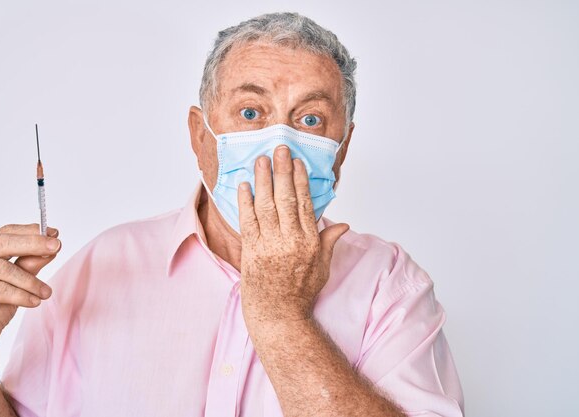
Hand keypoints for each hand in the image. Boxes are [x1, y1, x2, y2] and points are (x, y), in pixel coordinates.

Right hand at [0, 224, 60, 362]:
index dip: (31, 231)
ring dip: (30, 280)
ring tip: (46, 292)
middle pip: (3, 243)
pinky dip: (19, 295)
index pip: (6, 233)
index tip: (54, 233)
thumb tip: (51, 249)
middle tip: (56, 246)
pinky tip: (33, 301)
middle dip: (33, 243)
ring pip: (2, 269)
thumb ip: (29, 267)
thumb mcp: (16, 286)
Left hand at [238, 145, 348, 325]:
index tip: (296, 162)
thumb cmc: (301, 292)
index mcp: (310, 242)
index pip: (305, 203)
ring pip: (266, 205)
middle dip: (281, 171)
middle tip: (278, 149)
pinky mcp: (252, 251)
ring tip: (261, 160)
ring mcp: (270, 245)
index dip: (300, 180)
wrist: (279, 315)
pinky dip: (245, 202)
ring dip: (263, 180)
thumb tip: (344, 225)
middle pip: (285, 198)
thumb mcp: (323, 268)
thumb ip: (329, 242)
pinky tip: (245, 186)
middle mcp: (291, 240)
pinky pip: (247, 221)